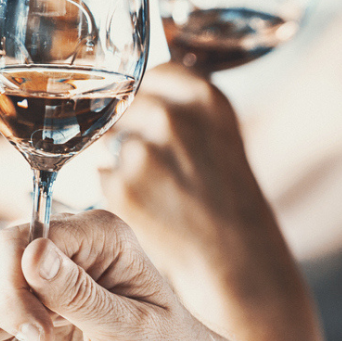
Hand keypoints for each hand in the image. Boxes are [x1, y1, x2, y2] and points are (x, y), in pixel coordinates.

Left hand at [100, 64, 322, 340]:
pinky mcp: (122, 188)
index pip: (150, 76)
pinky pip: (100, 176)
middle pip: (122, 107)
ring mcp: (144, 151)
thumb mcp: (221, 137)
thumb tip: (135, 86)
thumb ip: (185, 107)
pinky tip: (148, 211)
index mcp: (205, 97)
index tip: (157, 124)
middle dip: (129, 134)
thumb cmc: (233, 204)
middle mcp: (174, 117)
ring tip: (157, 192)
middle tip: (158, 170)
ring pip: (107, 141)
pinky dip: (115, 193)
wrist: (241, 265)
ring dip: (119, 162)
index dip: (148, 101)